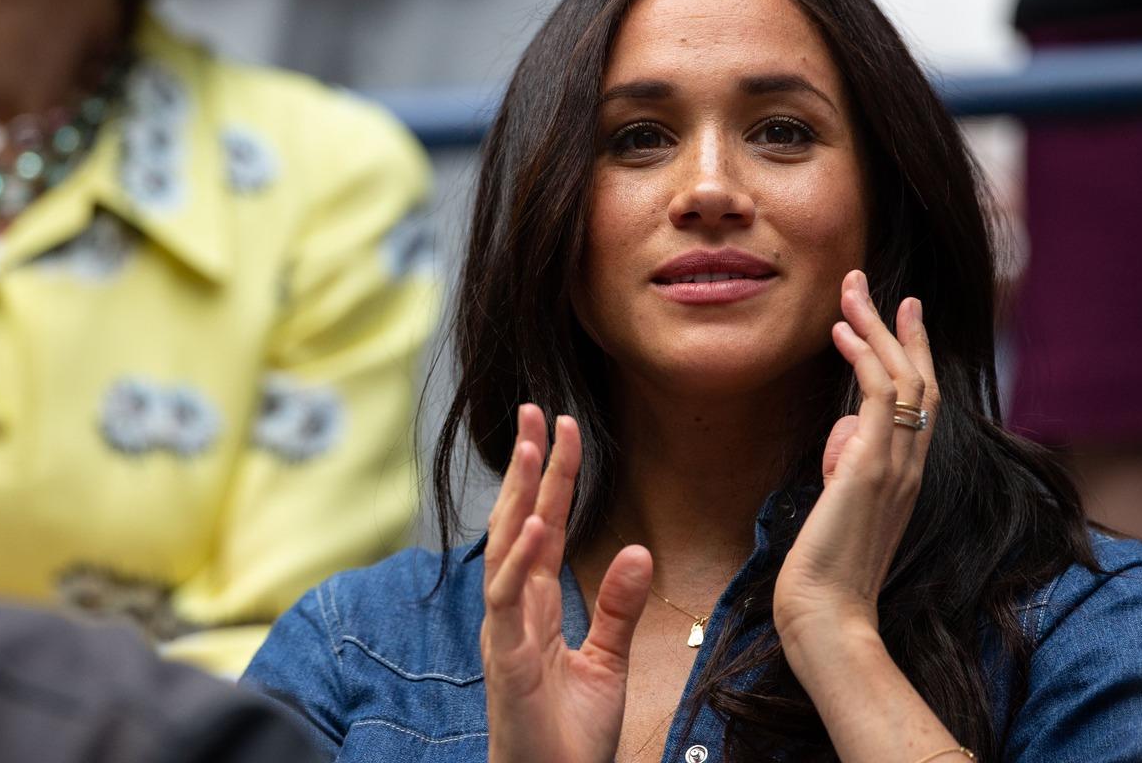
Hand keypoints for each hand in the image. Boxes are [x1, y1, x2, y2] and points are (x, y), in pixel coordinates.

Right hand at [481, 404, 653, 762]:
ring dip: (520, 496)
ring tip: (532, 447)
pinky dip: (520, 562)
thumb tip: (636, 551)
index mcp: (535, 607)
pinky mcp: (508, 661)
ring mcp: (505, 632)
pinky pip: (509, 602)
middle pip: (520, 524)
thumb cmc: (569, 737)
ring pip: (507, 550)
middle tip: (536, 412)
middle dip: (528, 467)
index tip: (562, 430)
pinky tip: (536, 525)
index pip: (544, 527)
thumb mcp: (607, 662)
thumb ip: (616, 607)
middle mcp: (513, 611)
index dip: (552, 479)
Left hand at [773, 270, 938, 653]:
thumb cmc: (826, 573)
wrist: (829, 616)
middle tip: (877, 285)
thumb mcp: (838, 508)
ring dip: (876, 328)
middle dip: (898, 327)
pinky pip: (881, 399)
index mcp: (906, 476)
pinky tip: (842, 333)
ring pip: (903, 378)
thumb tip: (841, 438)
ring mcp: (896, 466)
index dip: (913, 353)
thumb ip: (845, 469)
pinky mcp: (872, 469)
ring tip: (851, 290)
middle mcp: (911, 466)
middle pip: (920, 379)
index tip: (900, 315)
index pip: (922, 403)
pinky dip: (865, 360)